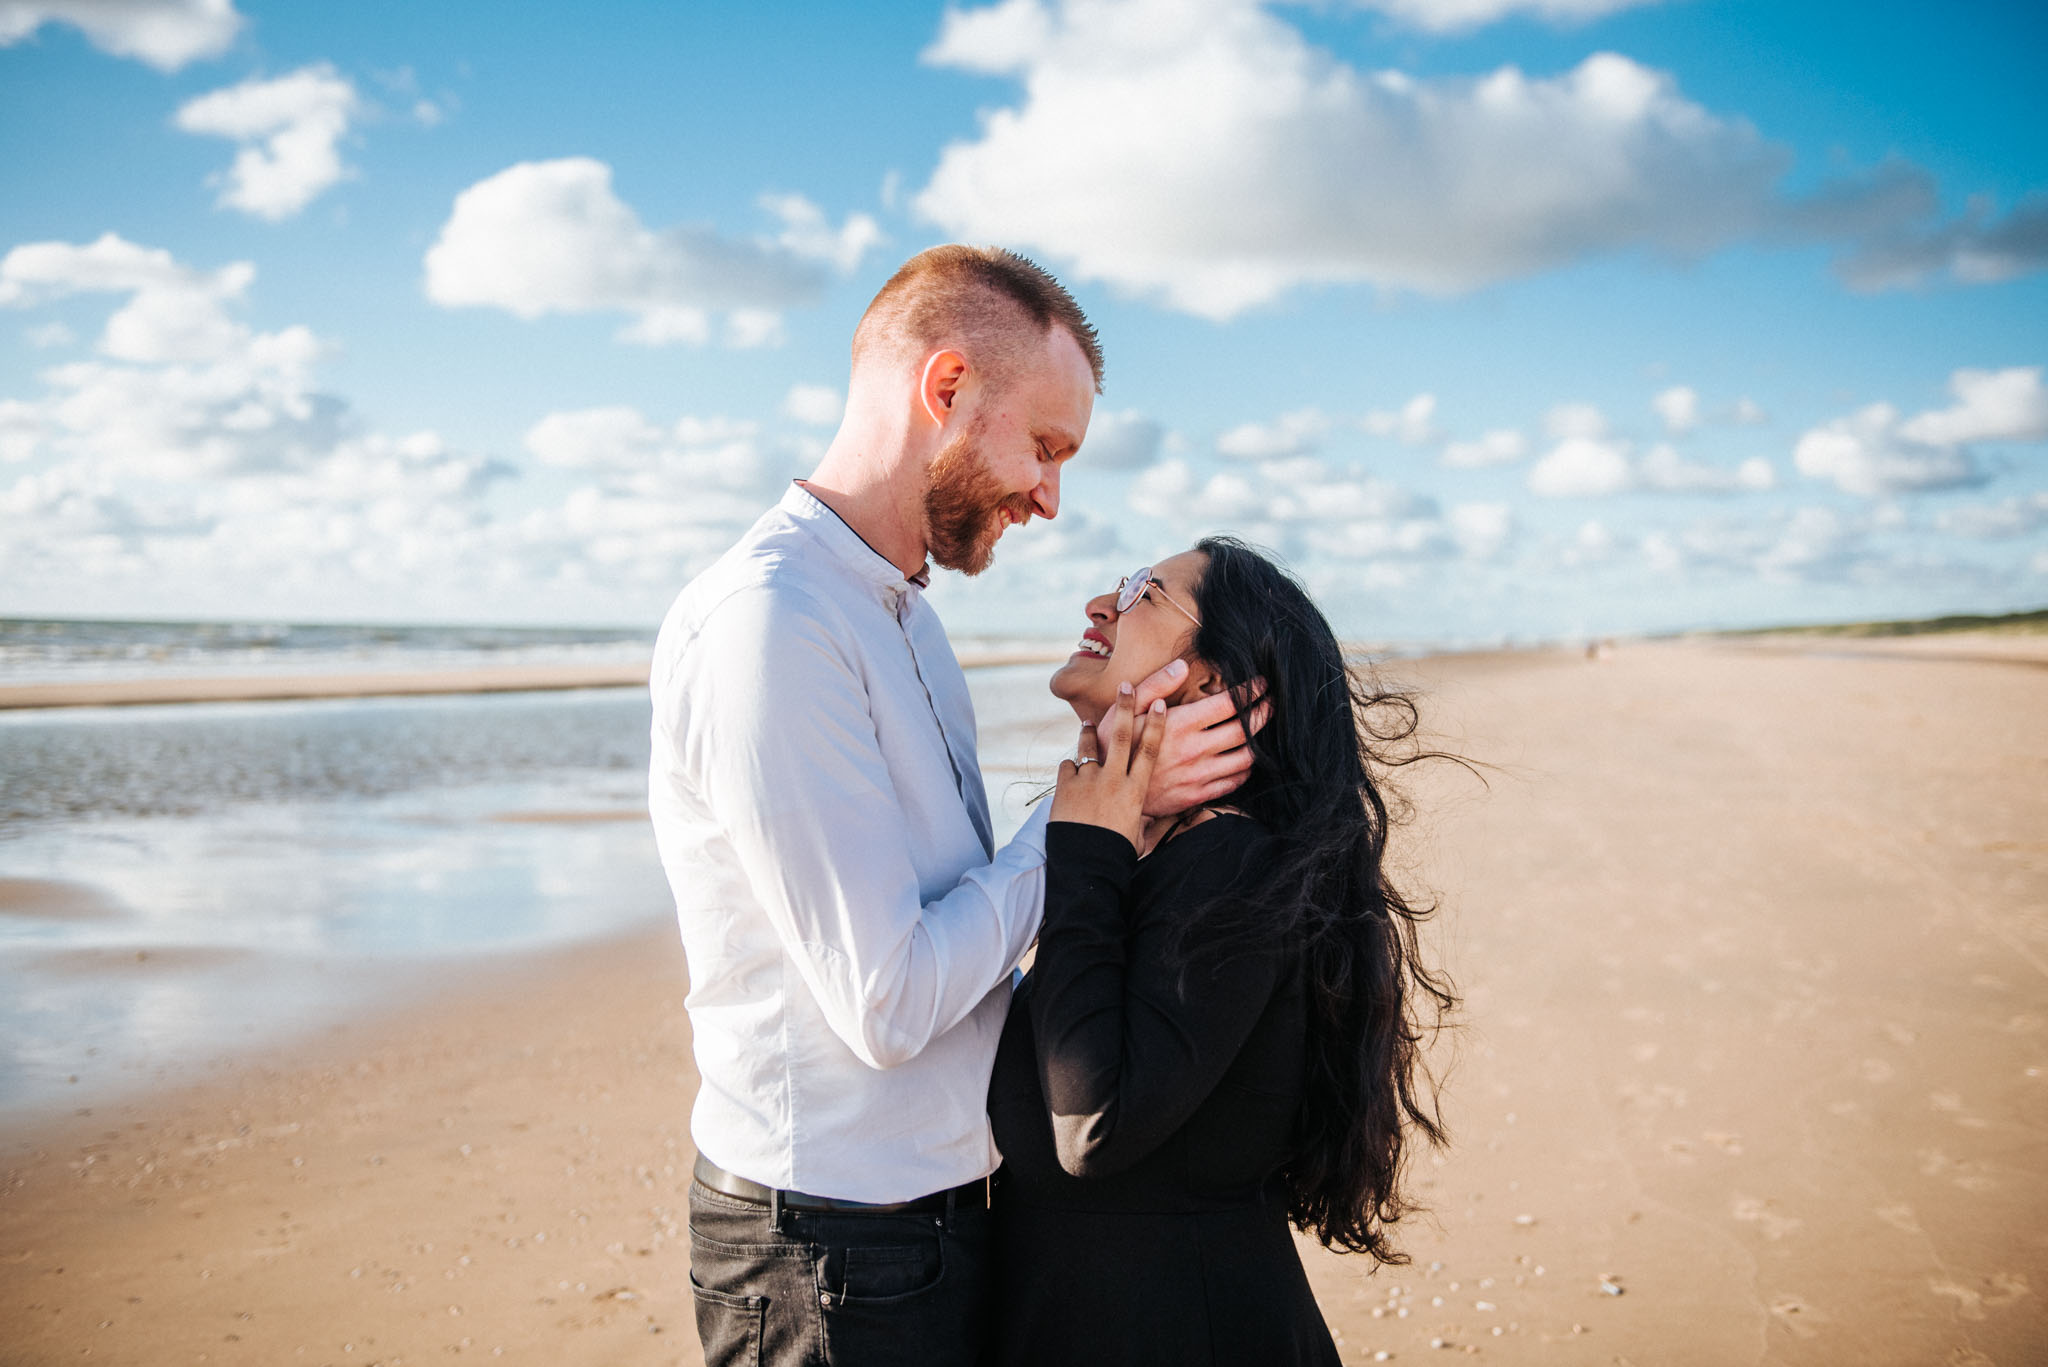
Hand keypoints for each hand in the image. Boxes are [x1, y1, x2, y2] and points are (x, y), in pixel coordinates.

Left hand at [1051, 683, 1164, 849]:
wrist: (1085, 865)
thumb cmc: (1114, 854)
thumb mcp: (1136, 834)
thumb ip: (1140, 817)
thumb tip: (1148, 816)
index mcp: (1136, 790)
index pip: (1150, 750)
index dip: (1156, 725)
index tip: (1160, 704)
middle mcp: (1114, 779)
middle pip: (1122, 735)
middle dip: (1125, 707)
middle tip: (1126, 685)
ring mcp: (1088, 780)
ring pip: (1089, 747)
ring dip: (1088, 733)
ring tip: (1087, 723)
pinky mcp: (1065, 786)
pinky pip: (1067, 766)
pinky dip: (1070, 769)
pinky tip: (1070, 774)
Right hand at [1094, 660, 1267, 817]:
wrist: (1105, 793)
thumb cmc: (1114, 745)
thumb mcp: (1125, 710)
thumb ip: (1155, 686)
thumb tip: (1181, 667)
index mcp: (1179, 725)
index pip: (1229, 704)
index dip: (1251, 691)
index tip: (1262, 683)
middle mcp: (1194, 750)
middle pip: (1246, 730)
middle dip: (1265, 713)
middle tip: (1273, 702)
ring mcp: (1198, 775)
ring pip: (1245, 758)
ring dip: (1259, 742)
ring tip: (1262, 731)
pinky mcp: (1197, 795)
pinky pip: (1233, 782)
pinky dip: (1245, 769)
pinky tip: (1244, 759)